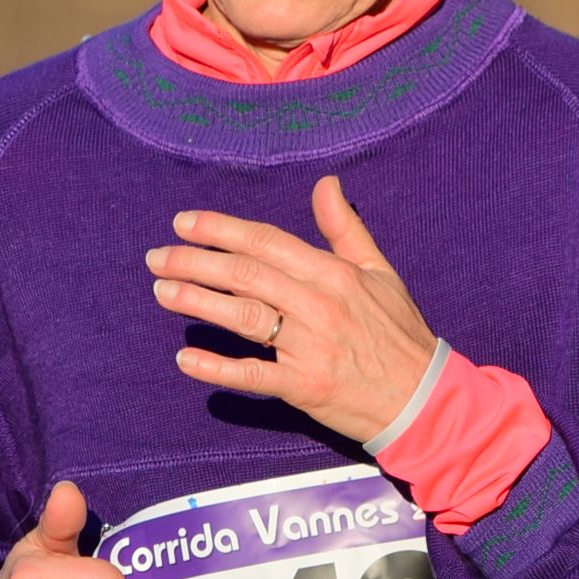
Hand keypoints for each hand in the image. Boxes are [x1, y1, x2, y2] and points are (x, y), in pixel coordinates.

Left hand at [147, 175, 436, 444]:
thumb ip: (345, 228)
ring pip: (244, 316)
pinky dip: (217, 368)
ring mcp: (310, 346)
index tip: (183, 224)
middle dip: (195, 262)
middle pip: (246, 274)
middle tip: (157, 258)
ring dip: (198, 302)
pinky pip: (253, 374)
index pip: (266, 242)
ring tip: (161, 292)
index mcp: (333, 272)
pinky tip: (185, 359)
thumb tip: (326, 183)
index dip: (221, 230)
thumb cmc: (398, 333)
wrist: (421, 395)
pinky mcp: (304, 386)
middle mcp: (318, 304)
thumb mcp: (380, 271)